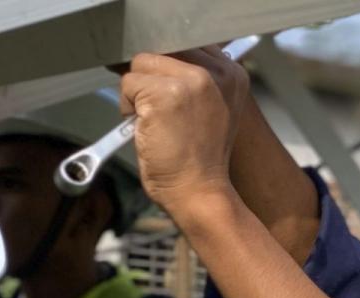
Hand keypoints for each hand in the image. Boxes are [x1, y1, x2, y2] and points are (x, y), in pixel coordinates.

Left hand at [119, 46, 250, 215]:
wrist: (199, 193)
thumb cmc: (198, 159)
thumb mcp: (212, 110)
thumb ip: (195, 81)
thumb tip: (154, 58)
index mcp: (231, 73)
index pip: (186, 43)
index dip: (166, 65)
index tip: (163, 89)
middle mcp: (215, 71)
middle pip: (162, 50)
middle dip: (150, 78)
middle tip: (158, 112)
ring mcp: (190, 81)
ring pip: (142, 64)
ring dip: (137, 93)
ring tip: (154, 122)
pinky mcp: (164, 95)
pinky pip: (128, 83)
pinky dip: (127, 107)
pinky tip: (146, 129)